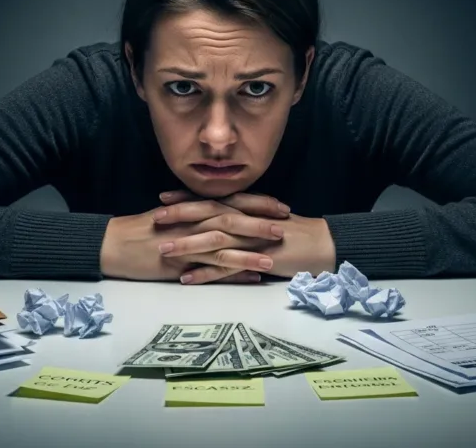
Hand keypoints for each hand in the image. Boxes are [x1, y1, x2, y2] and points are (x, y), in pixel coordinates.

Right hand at [99, 198, 287, 283]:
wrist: (113, 244)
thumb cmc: (139, 231)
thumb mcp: (171, 217)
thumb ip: (195, 216)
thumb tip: (216, 216)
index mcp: (193, 210)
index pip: (231, 203)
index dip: (258, 204)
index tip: (280, 206)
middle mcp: (193, 223)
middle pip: (233, 220)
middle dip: (261, 222)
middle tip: (286, 225)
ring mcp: (186, 243)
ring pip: (225, 244)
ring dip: (251, 250)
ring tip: (274, 256)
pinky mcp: (179, 263)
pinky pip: (210, 269)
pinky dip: (232, 273)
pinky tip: (251, 277)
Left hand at [158, 190, 336, 283]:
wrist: (321, 246)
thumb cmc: (295, 234)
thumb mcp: (266, 219)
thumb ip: (245, 217)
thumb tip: (223, 218)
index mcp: (247, 210)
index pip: (212, 200)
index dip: (186, 199)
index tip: (163, 197)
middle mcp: (246, 221)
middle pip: (207, 215)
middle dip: (179, 216)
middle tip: (154, 219)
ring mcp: (251, 241)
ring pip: (213, 240)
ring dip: (187, 245)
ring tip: (163, 250)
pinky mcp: (257, 261)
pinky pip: (227, 268)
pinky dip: (205, 273)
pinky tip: (187, 278)